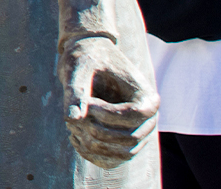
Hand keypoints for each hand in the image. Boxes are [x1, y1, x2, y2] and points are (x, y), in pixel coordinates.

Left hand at [60, 35, 158, 168]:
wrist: (87, 59)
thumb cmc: (86, 58)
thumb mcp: (79, 68)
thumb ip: (76, 91)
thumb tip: (72, 119)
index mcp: (147, 98)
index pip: (133, 117)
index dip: (106, 114)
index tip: (87, 103)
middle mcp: (149, 120)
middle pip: (128, 139)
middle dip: (96, 130)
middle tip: (72, 116)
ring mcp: (138, 134)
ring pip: (121, 154)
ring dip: (92, 144)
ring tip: (71, 124)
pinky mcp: (123, 144)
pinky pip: (112, 161)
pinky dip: (91, 154)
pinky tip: (73, 136)